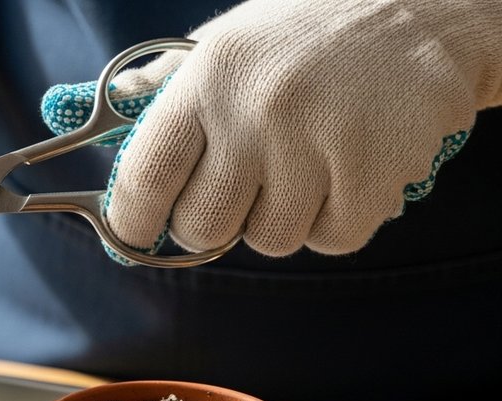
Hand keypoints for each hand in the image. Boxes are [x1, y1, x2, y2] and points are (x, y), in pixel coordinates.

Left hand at [41, 0, 501, 259]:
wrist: (427, 8)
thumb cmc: (308, 32)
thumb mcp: (225, 41)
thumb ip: (166, 83)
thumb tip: (110, 106)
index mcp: (208, 81)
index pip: (144, 179)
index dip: (130, 221)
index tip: (133, 231)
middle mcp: (256, 114)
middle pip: (202, 227)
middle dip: (211, 221)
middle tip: (234, 191)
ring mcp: (316, 147)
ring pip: (268, 241)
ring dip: (280, 218)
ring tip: (302, 166)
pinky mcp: (373, 176)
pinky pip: (330, 241)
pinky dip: (335, 221)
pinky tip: (343, 173)